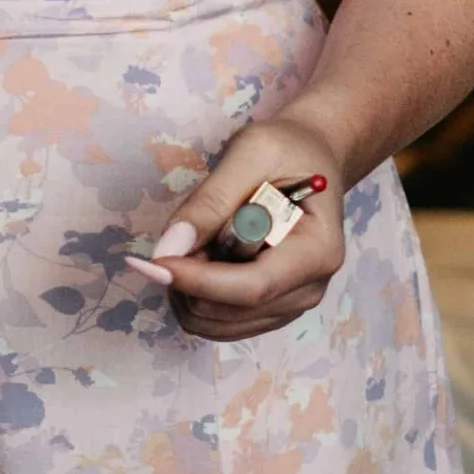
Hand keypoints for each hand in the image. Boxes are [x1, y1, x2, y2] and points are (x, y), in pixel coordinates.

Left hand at [123, 112, 348, 340]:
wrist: (311, 158)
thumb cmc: (287, 149)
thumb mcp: (251, 154)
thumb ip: (211, 201)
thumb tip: (170, 247)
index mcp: (318, 251)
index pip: (253, 287)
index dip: (200, 280)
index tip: (156, 262)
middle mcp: (309, 289)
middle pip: (232, 311)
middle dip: (191, 281)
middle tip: (182, 234)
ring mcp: (291, 305)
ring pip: (218, 323)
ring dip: (190, 290)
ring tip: (197, 241)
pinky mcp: (271, 309)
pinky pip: (220, 322)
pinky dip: (197, 296)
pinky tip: (202, 259)